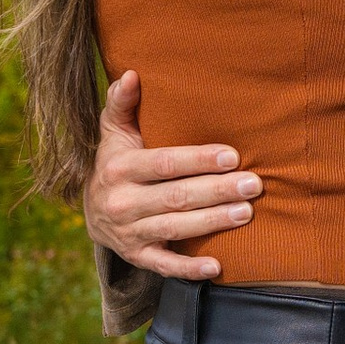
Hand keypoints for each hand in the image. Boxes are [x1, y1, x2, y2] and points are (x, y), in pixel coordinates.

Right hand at [81, 70, 260, 280]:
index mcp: (119, 168)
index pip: (165, 163)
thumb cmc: (115, 160)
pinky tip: (217, 266)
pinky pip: (164, 265)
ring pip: (175, 228)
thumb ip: (123, 103)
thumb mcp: (113, 131)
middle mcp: (121, 201)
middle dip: (217, 191)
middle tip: (253, 185)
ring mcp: (129, 232)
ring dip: (212, 222)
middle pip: (176, 197)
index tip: (233, 156)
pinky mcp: (136, 256)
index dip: (199, 160)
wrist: (91, 211)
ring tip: (246, 213)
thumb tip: (133, 74)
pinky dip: (189, 269)